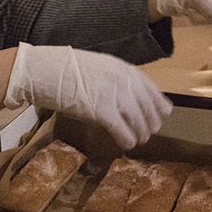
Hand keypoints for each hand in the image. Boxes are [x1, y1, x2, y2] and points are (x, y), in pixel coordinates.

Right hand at [3, 43, 170, 150]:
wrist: (46, 70)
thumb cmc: (66, 69)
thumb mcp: (98, 66)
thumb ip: (115, 78)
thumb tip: (128, 96)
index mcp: (123, 68)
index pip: (150, 87)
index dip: (158, 103)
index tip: (165, 113)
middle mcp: (123, 81)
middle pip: (147, 106)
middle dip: (151, 121)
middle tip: (150, 132)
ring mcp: (113, 95)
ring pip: (138, 119)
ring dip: (140, 133)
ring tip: (138, 141)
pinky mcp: (101, 111)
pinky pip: (121, 129)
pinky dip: (127, 138)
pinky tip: (127, 145)